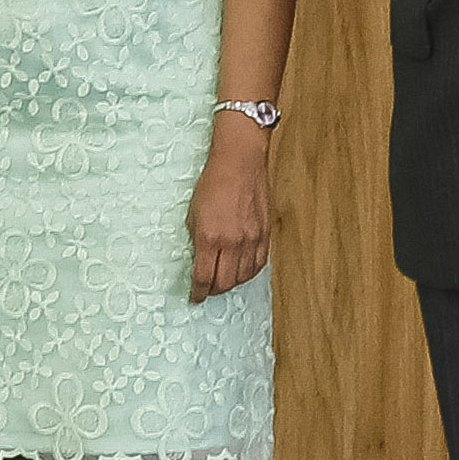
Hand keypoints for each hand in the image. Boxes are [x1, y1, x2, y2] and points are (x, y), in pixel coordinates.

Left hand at [188, 116, 272, 302]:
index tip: (195, 297)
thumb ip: (198, 240)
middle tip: (208, 291)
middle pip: (225, 282)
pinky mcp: (265, 233)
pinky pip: (259, 264)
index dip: (198, 292)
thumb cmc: (213, 183)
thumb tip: (199, 260)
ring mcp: (252, 239)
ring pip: (244, 276)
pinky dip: (249, 273)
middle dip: (214, 290)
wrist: (239, 162)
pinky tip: (242, 272)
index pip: (204, 277)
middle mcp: (233, 242)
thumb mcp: (193, 213)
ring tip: (223, 282)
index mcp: (210, 238)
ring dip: (232, 283)